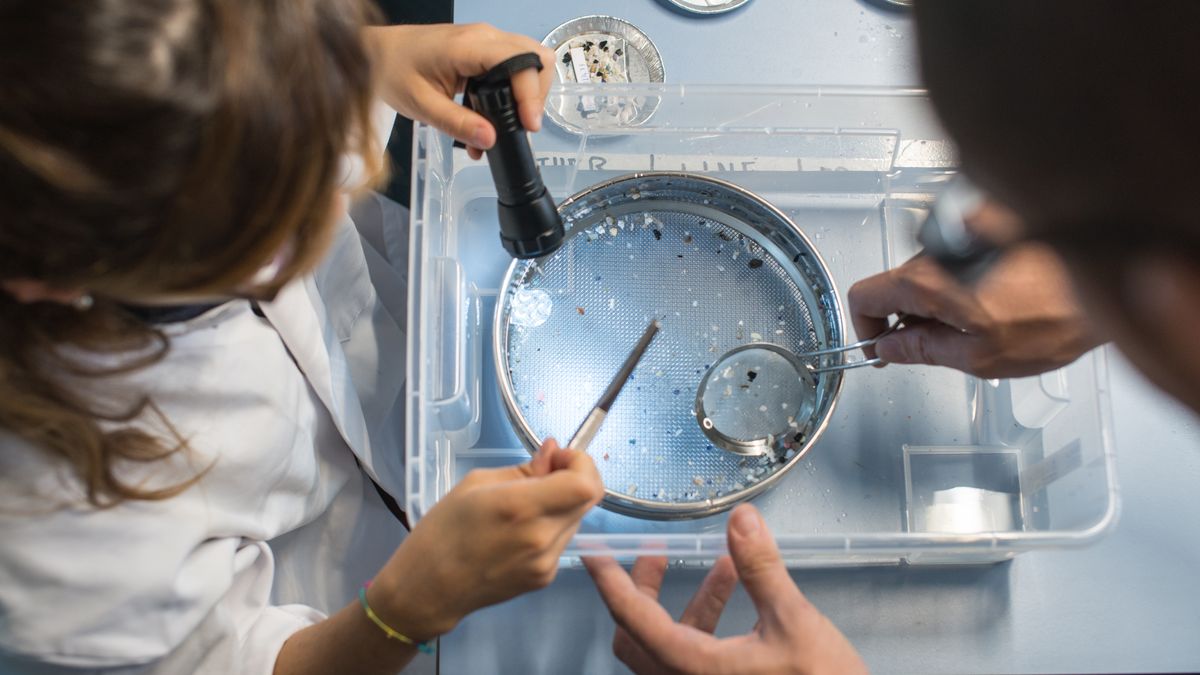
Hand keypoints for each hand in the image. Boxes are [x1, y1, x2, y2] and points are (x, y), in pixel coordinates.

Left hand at [363, 23, 553, 158]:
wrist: (375, 53)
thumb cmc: (392, 72)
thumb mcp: (422, 105)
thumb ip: (457, 124)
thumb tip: (490, 140)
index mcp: (469, 46)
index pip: (520, 62)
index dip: (531, 95)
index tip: (528, 125)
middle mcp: (484, 36)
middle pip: (536, 56)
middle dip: (536, 94)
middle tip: (522, 125)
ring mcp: (486, 40)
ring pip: (529, 60)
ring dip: (528, 92)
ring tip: (511, 123)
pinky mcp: (483, 49)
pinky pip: (512, 65)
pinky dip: (515, 90)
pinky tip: (496, 115)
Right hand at [372, 438, 602, 639]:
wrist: (430, 589)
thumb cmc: (443, 529)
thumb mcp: (476, 484)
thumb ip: (523, 469)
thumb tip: (553, 452)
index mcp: (522, 507)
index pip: (585, 484)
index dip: (580, 464)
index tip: (556, 458)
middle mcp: (542, 537)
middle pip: (587, 499)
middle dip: (574, 478)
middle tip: (545, 473)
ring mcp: (547, 562)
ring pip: (576, 519)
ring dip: (562, 503)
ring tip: (526, 504)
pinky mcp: (546, 578)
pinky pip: (561, 541)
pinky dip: (550, 527)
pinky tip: (520, 531)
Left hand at [584, 505, 866, 674]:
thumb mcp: (794, 622)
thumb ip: (762, 569)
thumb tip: (741, 521)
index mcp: (694, 669)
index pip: (633, 619)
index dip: (610, 581)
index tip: (594, 553)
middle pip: (635, 636)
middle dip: (644, 590)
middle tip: (658, 555)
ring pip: (663, 648)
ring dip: (687, 604)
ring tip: (725, 568)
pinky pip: (686, 659)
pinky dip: (701, 627)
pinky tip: (737, 599)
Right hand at [848, 244, 1102, 377]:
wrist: (1111, 275)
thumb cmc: (1055, 316)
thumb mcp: (979, 355)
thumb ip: (923, 351)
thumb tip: (892, 349)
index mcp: (928, 280)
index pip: (864, 297)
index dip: (866, 329)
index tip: (883, 347)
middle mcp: (940, 247)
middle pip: (898, 283)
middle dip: (910, 317)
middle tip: (939, 346)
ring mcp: (965, 232)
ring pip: (932, 270)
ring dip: (944, 299)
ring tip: (987, 321)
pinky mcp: (992, 225)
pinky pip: (962, 256)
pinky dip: (971, 279)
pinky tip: (1006, 299)